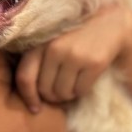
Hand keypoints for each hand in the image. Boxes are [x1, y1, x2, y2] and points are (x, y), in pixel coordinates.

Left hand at [15, 4, 131, 112]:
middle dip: (51, 96)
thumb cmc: (72, 37)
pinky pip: (80, 91)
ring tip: (71, 85)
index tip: (34, 108)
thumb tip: (26, 93)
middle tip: (58, 92)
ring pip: (62, 93)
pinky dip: (80, 92)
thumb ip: (37, 61)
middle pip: (44, 89)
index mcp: (38, 44)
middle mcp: (53, 49)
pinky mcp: (93, 62)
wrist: (107, 24)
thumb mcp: (49, 43)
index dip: (28, 97)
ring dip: (66, 95)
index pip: (24, 77)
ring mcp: (73, 55)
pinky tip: (82, 81)